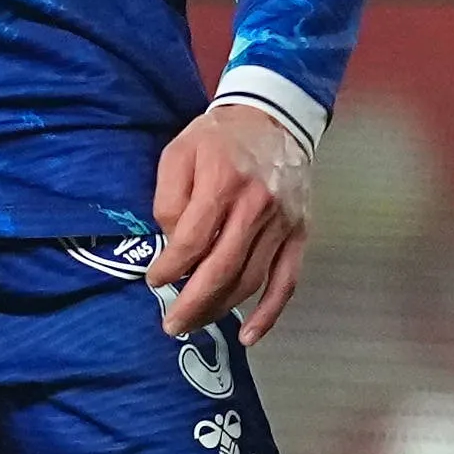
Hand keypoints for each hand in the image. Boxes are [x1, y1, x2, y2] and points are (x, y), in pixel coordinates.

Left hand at [152, 100, 314, 344]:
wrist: (274, 117)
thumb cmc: (218, 138)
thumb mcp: (179, 152)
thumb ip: (169, 198)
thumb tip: (170, 243)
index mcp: (223, 182)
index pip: (192, 240)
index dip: (170, 268)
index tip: (153, 281)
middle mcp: (257, 206)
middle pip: (222, 269)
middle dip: (191, 304)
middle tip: (170, 325)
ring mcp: (282, 223)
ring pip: (250, 280)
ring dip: (221, 309)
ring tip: (195, 323)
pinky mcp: (300, 234)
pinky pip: (287, 282)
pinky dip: (269, 314)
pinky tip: (249, 336)